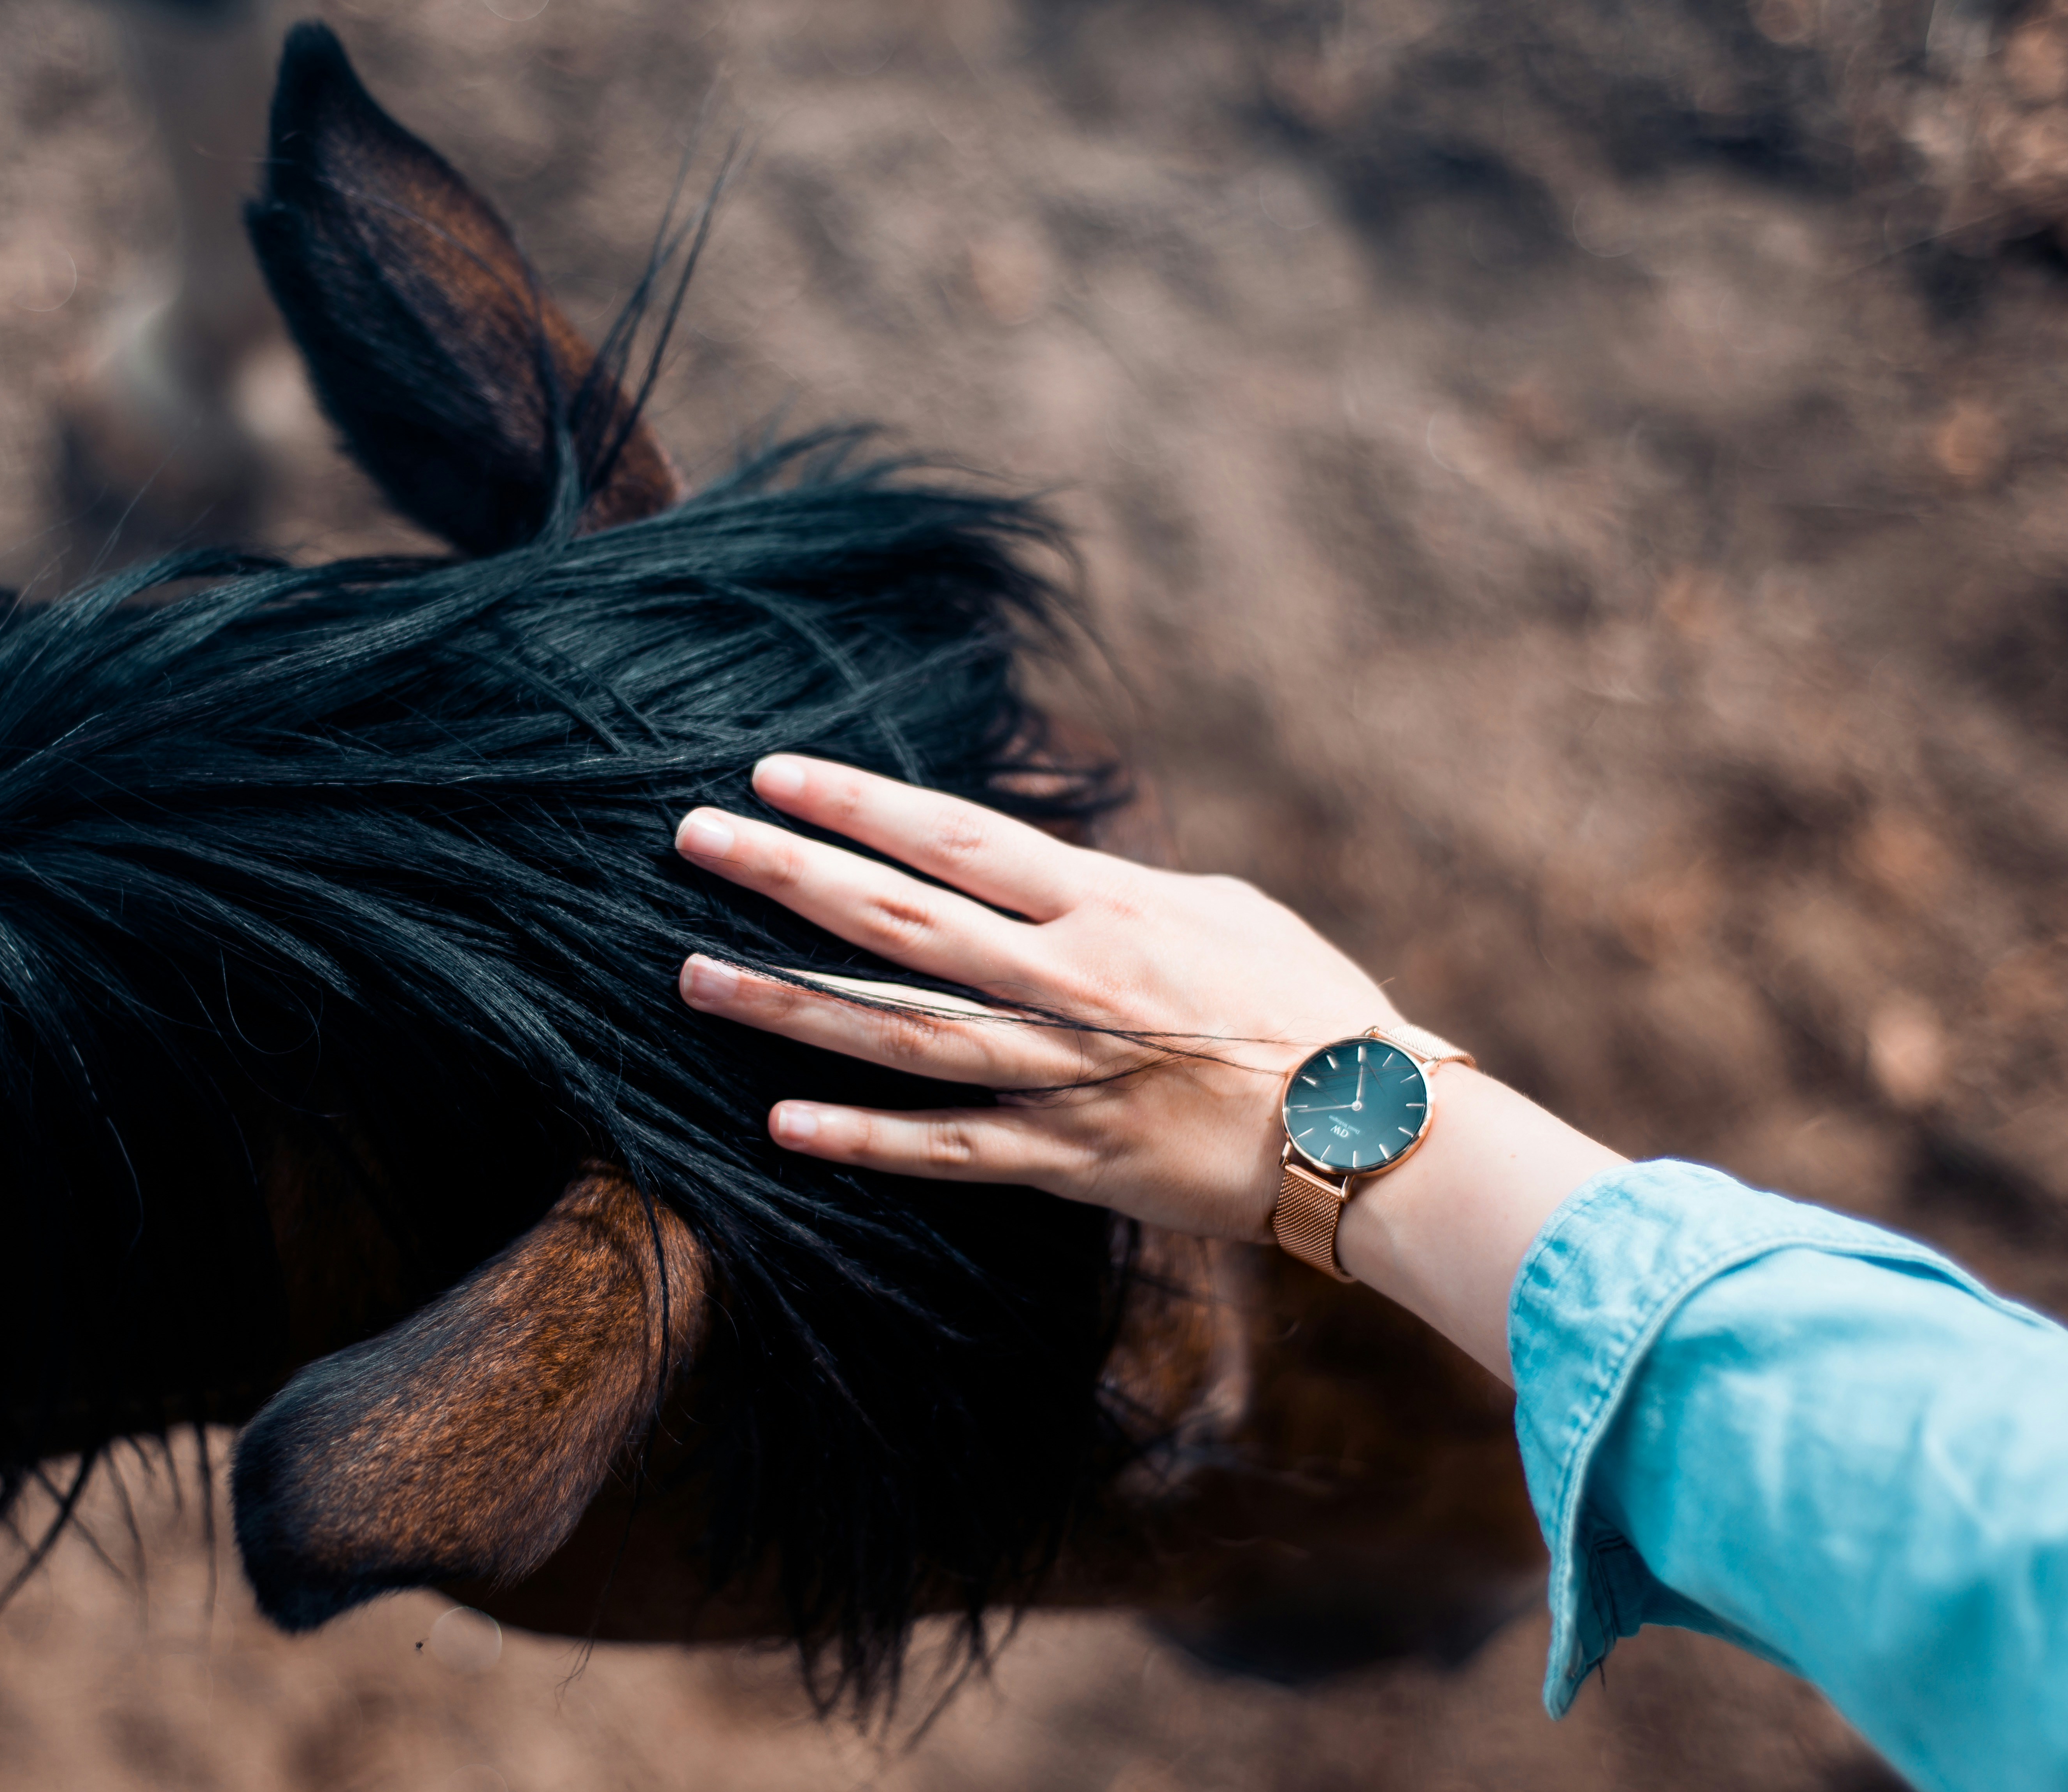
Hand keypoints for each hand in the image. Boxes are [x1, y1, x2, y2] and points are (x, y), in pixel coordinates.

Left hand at [671, 754, 1402, 1242]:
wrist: (1375, 1129)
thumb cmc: (1310, 1005)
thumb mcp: (1222, 908)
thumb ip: (1121, 886)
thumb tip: (1057, 866)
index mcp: (1108, 906)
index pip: (955, 839)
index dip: (860, 803)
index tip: (773, 773)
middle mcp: (1069, 983)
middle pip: (900, 920)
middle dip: (788, 875)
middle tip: (693, 839)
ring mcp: (1062, 1075)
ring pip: (898, 1035)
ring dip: (789, 1005)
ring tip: (692, 975)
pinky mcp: (1068, 1161)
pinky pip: (947, 1150)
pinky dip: (864, 1141)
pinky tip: (779, 1124)